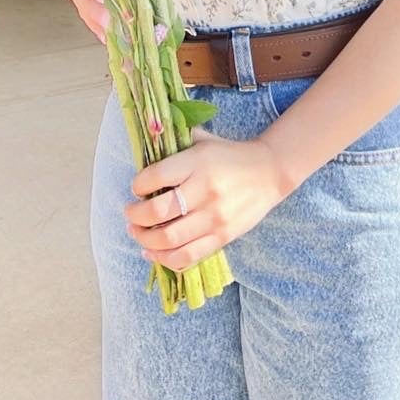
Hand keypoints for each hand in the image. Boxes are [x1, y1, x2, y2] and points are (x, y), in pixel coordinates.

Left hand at [127, 132, 285, 273]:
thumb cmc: (229, 154)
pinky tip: (152, 252)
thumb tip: (143, 151)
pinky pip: (187, 257)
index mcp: (197, 163)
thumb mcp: (202, 141)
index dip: (137, 185)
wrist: (269, 172)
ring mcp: (214, 218)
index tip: (136, 188)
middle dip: (134, 216)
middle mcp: (204, 191)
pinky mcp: (222, 237)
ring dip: (144, 239)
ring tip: (137, 233)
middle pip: (157, 212)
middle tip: (130, 214)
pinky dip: (164, 259)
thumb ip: (174, 144)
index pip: (154, 177)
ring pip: (168, 239)